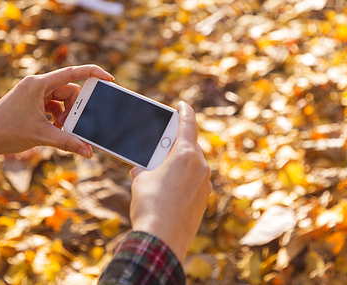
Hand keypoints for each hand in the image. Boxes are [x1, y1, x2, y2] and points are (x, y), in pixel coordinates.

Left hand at [0, 65, 113, 166]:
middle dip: (75, 109)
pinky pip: (53, 106)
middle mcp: (37, 85)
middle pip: (69, 91)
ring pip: (62, 100)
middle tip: (72, 125)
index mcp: (39, 84)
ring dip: (66, 115)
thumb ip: (68, 142)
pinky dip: (58, 118)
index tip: (110, 79)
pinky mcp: (31, 103)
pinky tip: (54, 130)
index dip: (93, 73)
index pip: (73, 73)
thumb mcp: (41, 136)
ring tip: (60, 130)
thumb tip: (89, 152)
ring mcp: (34, 94)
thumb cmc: (5, 131)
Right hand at [129, 101, 211, 264]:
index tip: (181, 105)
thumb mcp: (140, 180)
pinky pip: (195, 182)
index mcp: (185, 155)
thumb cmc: (150, 206)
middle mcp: (201, 167)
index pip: (187, 124)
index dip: (183, 112)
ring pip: (193, 166)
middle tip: (162, 143)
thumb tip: (142, 169)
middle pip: (190, 146)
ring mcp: (205, 185)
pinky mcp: (204, 201)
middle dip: (176, 144)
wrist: (161, 241)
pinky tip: (169, 189)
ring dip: (180, 164)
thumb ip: (144, 168)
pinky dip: (184, 180)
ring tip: (161, 169)